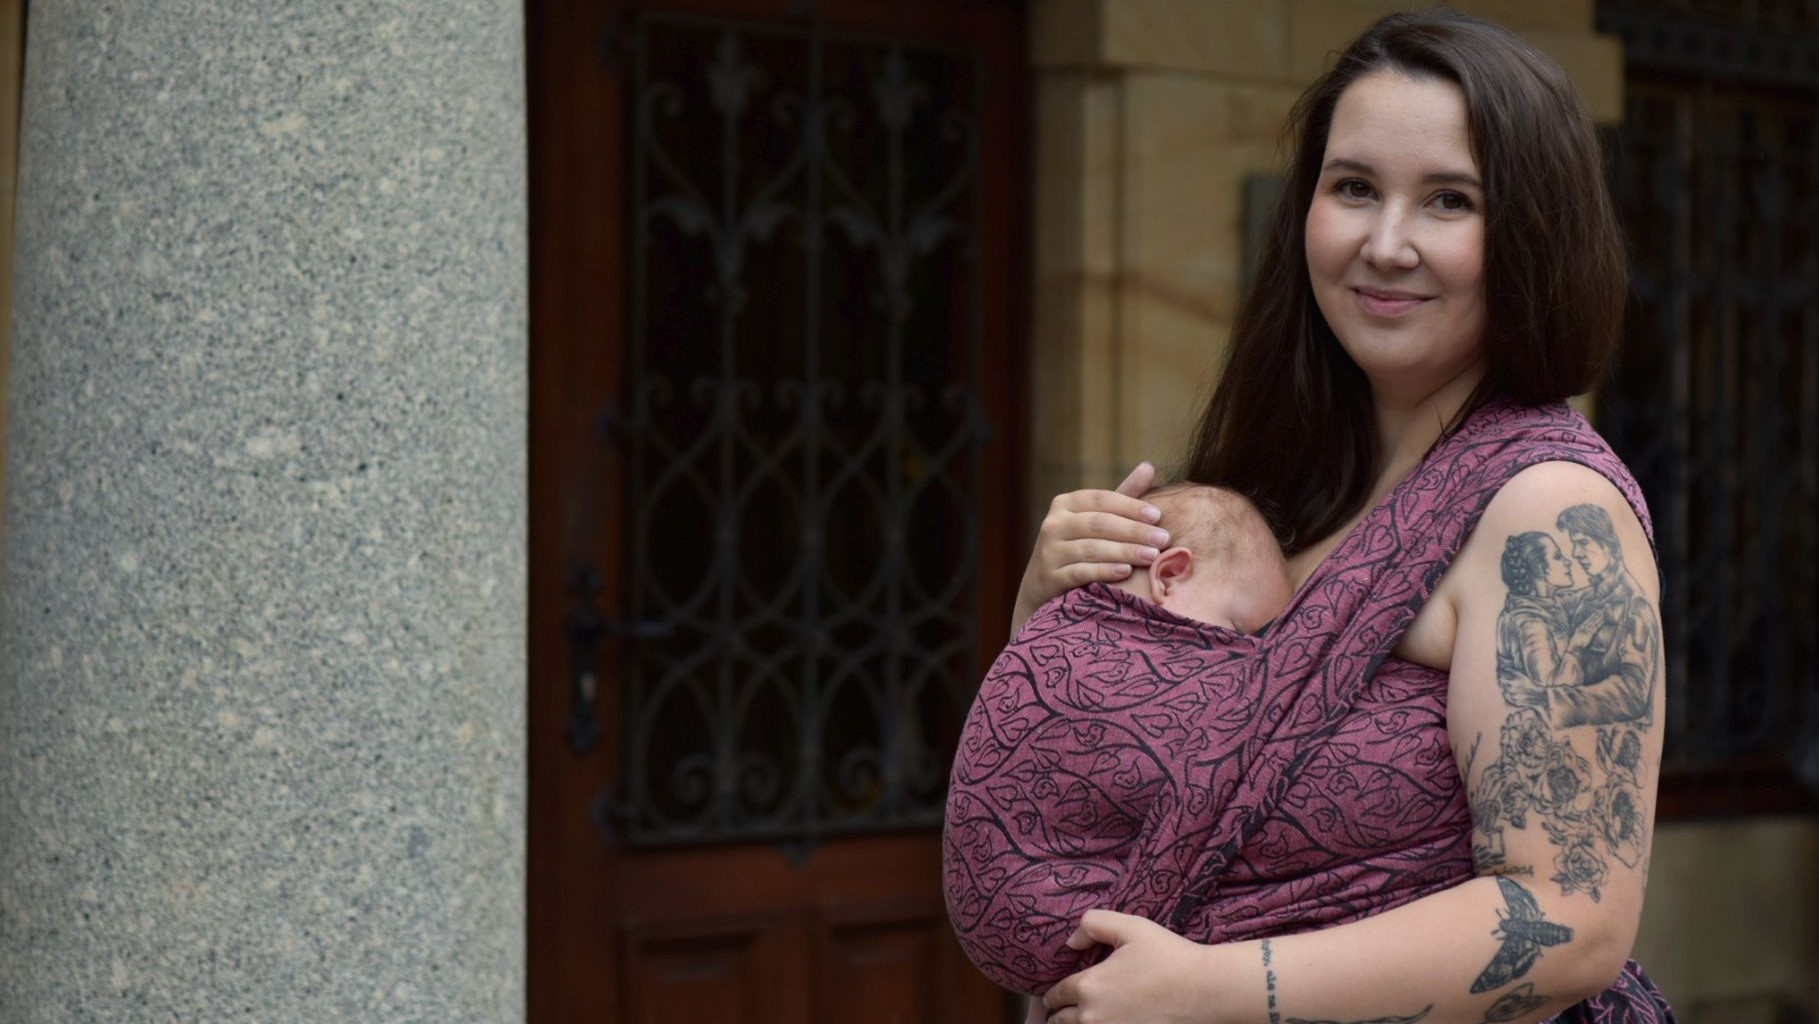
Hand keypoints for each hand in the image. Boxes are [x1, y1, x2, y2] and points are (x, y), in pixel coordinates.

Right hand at [1011, 462, 1168, 630]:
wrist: (1043, 587)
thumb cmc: (1079, 546)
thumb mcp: (1097, 518)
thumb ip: (1123, 496)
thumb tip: (1149, 466)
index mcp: (1066, 503)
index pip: (1101, 499)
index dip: (1130, 506)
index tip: (1158, 515)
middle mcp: (1053, 524)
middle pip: (1098, 523)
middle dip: (1134, 531)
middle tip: (1163, 539)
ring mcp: (1049, 551)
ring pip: (1091, 548)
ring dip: (1125, 551)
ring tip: (1152, 556)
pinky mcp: (1050, 577)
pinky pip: (1080, 572)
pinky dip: (1104, 571)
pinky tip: (1126, 572)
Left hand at [1040, 910, 1223, 1023]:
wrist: (1205, 990)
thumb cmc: (1169, 956)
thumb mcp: (1130, 926)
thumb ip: (1093, 924)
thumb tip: (1071, 942)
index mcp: (1088, 987)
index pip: (1056, 996)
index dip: (1053, 995)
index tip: (1054, 996)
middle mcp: (1093, 1017)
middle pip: (1060, 1022)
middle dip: (1060, 1015)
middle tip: (1060, 1011)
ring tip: (1078, 1020)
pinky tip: (1105, 1023)